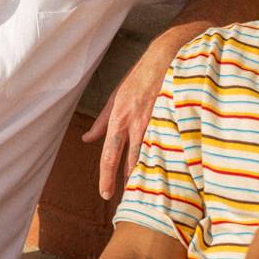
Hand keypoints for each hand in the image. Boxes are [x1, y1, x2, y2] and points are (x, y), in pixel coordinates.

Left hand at [82, 43, 169, 199]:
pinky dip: (166, 161)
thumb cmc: (140, 76)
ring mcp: (155, 121)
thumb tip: (86, 139)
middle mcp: (135, 122)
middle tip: (126, 203)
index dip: (106, 177)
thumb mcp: (115, 96)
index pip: (109, 155)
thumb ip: (101, 121)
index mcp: (119, 118)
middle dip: (126, 183)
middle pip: (129, 161)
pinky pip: (168, 146)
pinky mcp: (172, 118)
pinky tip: (168, 175)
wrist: (168, 55)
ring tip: (145, 194)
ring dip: (146, 176)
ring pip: (149, 156)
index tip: (105, 194)